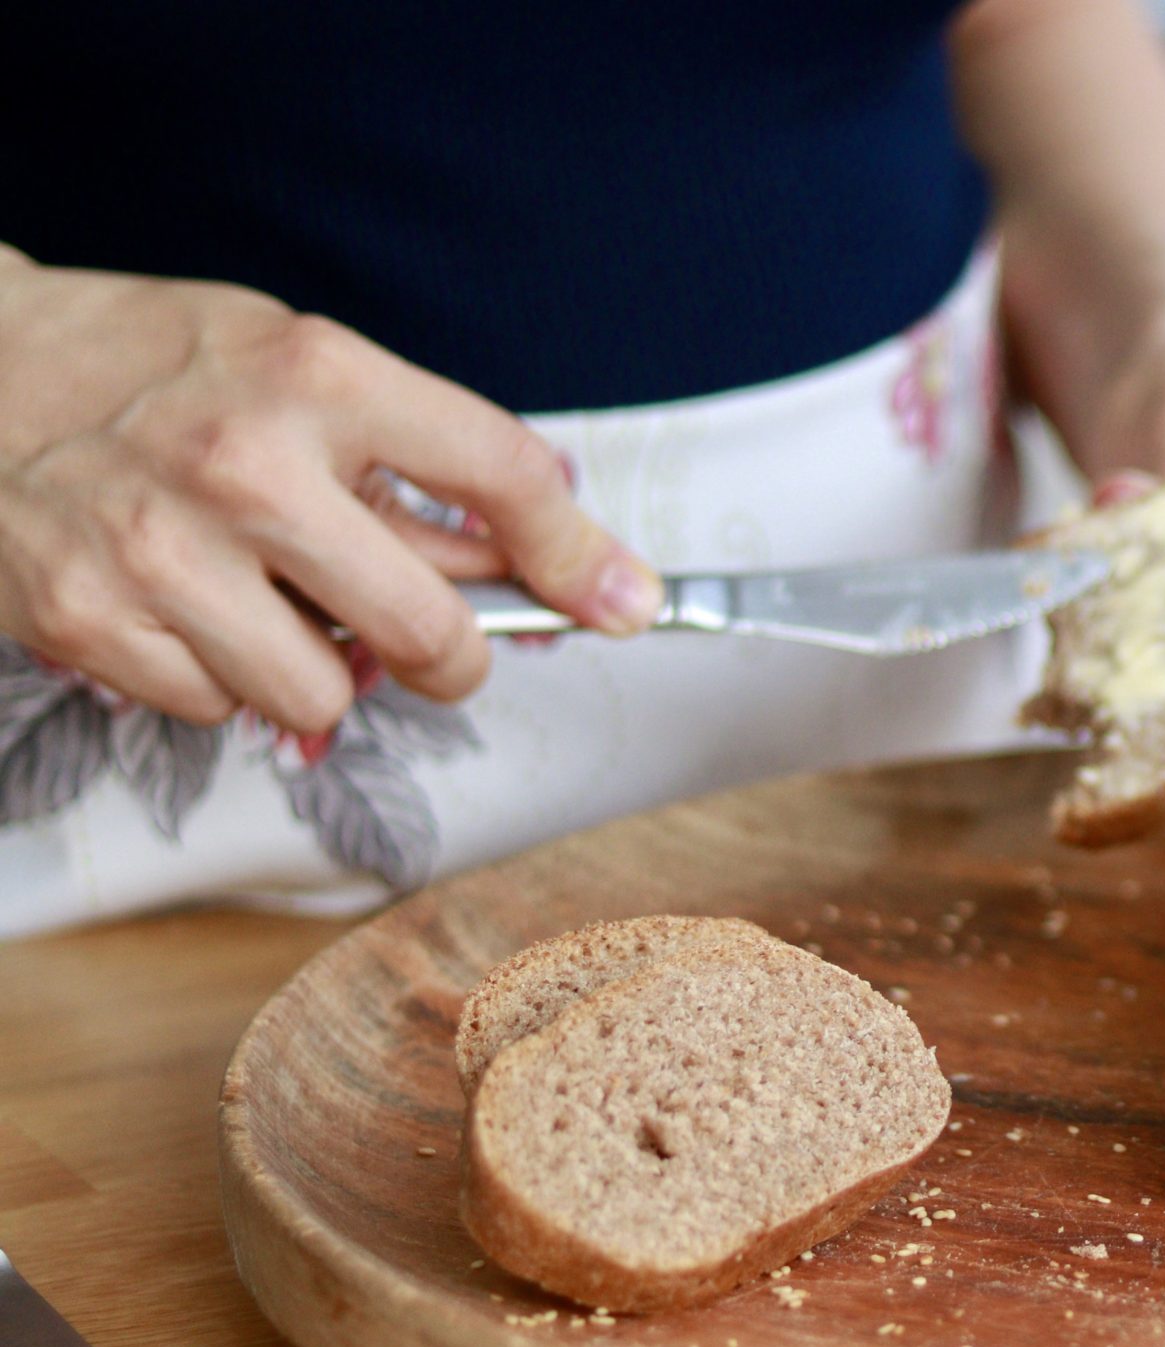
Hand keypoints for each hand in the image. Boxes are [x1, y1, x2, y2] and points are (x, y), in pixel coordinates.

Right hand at [0, 252, 658, 732]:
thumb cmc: (149, 365)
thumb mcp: (292, 370)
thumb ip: (413, 469)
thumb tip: (551, 570)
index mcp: (316, 375)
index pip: (502, 476)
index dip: (580, 556)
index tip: (620, 602)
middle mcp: (246, 464)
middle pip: (428, 633)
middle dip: (450, 661)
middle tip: (431, 650)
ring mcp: (162, 549)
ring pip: (323, 696)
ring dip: (317, 673)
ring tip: (267, 605)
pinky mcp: (89, 620)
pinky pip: (221, 709)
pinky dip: (219, 680)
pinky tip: (183, 611)